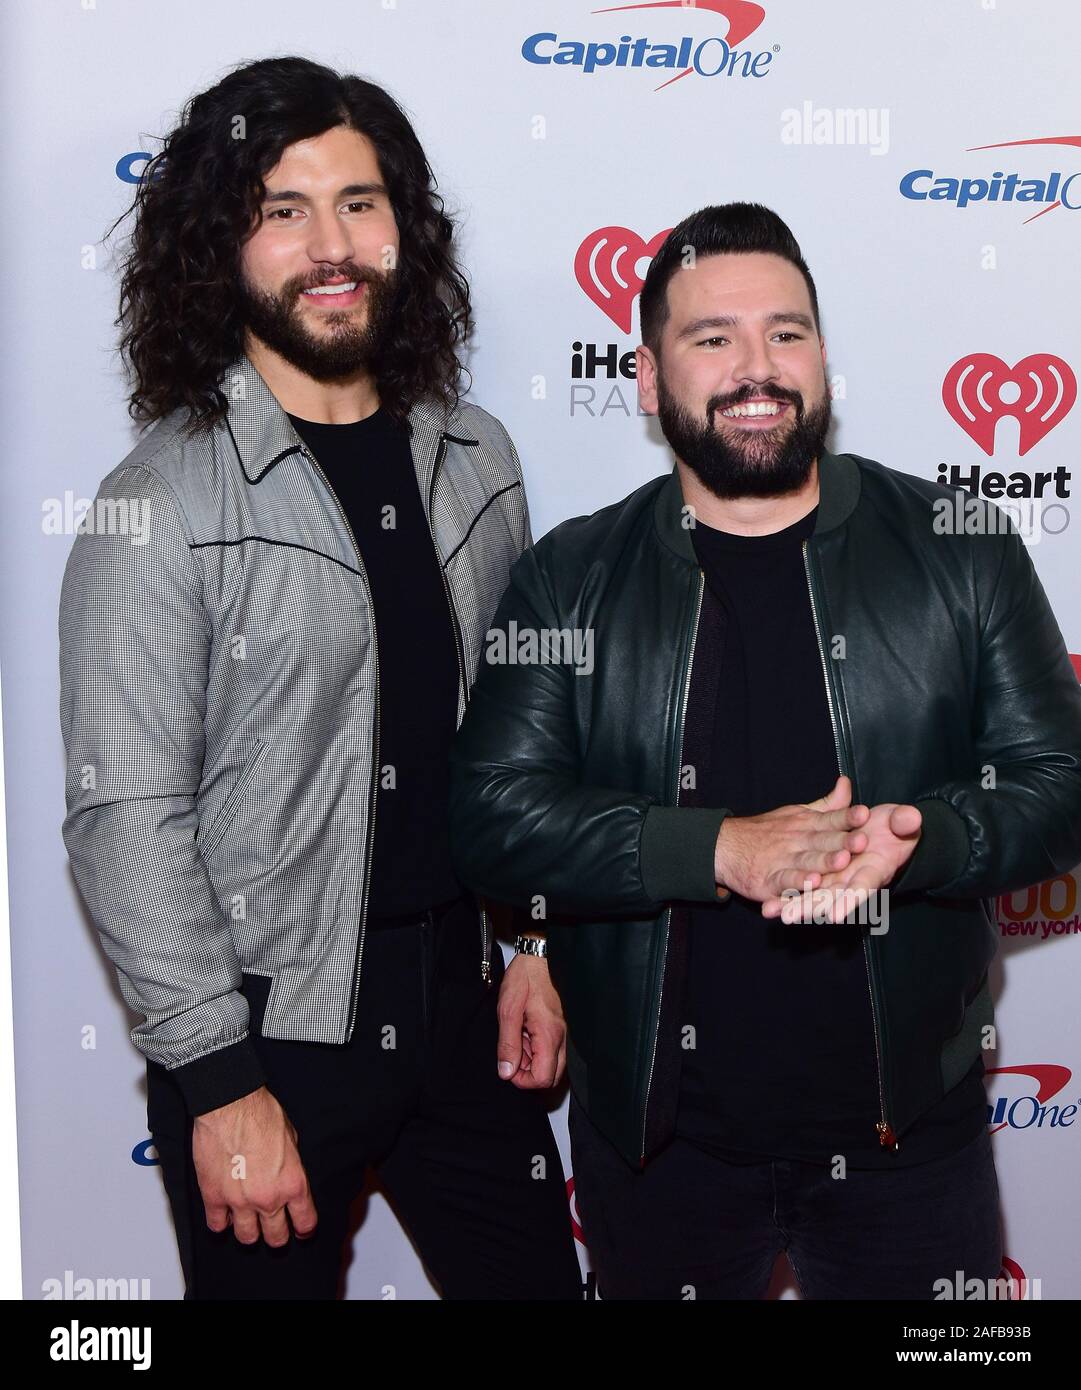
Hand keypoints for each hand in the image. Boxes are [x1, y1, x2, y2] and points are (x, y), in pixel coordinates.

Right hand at [192, 1086, 317, 1246]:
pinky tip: (225, 1214)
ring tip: (249, 1223)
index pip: (305, 1222)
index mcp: (293, 1183)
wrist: (230, 1105)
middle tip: (275, 1230)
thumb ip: (290, 1166)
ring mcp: (239, 1202)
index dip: (304, 1230)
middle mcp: (268, 1198)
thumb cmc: (261, 1114)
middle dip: (278, 1236)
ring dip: (249, 1232)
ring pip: (246, 1237)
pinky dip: (221, 1222)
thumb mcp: (292, 1139)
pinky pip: (217, 1225)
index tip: (301, 1230)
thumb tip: (285, 1176)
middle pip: (276, 1237)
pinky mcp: (213, 1197)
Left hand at [496, 950, 566, 1088]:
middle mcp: (562, 1038)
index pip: (543, 1079)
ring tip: (518, 1038)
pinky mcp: (563, 1028)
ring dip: (533, 1061)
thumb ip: (507, 1043)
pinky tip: (527, 1033)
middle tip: (512, 1055)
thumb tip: (506, 1072)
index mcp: (549, 1035)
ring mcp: (565, 1033)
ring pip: (553, 1066)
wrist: (540, 956)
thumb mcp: (508, 1009)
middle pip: (551, 1077)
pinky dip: (539, 1050)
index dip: (523, 1081)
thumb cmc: (526, 977)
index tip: (508, 1068)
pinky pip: (554, 1051)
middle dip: (529, 1073)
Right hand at [714, 775, 870, 902]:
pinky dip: (797, 883)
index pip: (830, 818)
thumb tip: (846, 783)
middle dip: (842, 841)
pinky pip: (785, 881)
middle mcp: (796, 840)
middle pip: (822, 841)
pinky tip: (811, 883)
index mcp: (806, 823)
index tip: (864, 813)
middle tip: (862, 841)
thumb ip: (827, 804)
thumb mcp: (798, 812)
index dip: (846, 817)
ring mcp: (783, 860)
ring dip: (823, 861)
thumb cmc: (768, 831)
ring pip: (807, 861)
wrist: (725, 846)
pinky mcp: (770, 880)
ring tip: (841, 861)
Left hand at [761, 801, 922, 922]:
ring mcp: (837, 878)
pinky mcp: (824, 873)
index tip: (835, 914)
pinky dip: (787, 895)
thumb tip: (911, 818)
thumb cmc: (896, 828)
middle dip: (811, 907)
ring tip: (772, 912)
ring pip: (814, 895)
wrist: (888, 830)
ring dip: (794, 904)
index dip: (850, 899)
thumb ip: (904, 822)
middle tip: (791, 917)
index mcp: (875, 868)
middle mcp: (854, 879)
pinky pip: (804, 885)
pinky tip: (768, 904)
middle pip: (832, 898)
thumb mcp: (902, 821)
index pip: (863, 886)